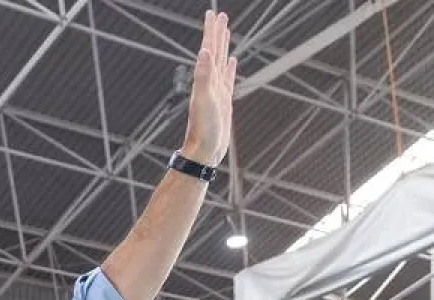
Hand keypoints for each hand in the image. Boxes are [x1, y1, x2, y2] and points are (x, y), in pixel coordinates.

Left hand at [182, 14, 235, 163]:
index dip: (211, 31)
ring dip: (223, 46)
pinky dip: (229, 67)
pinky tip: (231, 61)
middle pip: (215, 50)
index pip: (209, 48)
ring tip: (225, 31)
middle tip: (220, 14)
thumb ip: (203, 75)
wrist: (204, 151)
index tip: (212, 13)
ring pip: (221, 62)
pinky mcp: (223, 100)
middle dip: (217, 32)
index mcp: (205, 79)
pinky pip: (228, 78)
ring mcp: (217, 90)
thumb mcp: (204, 100)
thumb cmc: (203, 128)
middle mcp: (210, 82)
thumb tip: (204, 51)